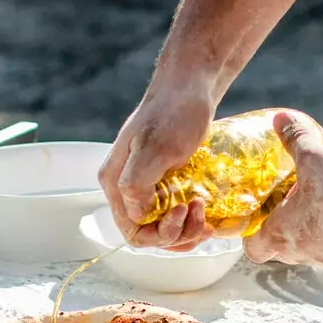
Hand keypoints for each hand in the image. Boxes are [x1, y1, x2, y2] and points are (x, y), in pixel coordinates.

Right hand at [98, 83, 215, 250]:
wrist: (189, 88)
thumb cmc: (173, 113)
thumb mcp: (155, 147)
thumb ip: (137, 183)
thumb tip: (136, 216)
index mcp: (115, 183)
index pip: (131, 231)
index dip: (158, 234)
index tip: (183, 213)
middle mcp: (126, 189)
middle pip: (148, 233)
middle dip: (177, 233)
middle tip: (200, 215)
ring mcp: (146, 187)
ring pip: (162, 228)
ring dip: (186, 231)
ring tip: (206, 216)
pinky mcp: (164, 183)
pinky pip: (173, 216)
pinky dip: (190, 223)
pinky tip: (206, 217)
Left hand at [243, 110, 322, 267]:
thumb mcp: (315, 161)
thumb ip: (297, 139)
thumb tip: (281, 118)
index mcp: (279, 234)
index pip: (251, 247)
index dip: (250, 232)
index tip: (256, 214)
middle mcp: (297, 253)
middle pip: (277, 246)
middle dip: (280, 225)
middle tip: (286, 202)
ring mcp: (322, 259)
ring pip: (305, 247)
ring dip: (307, 227)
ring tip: (318, 201)